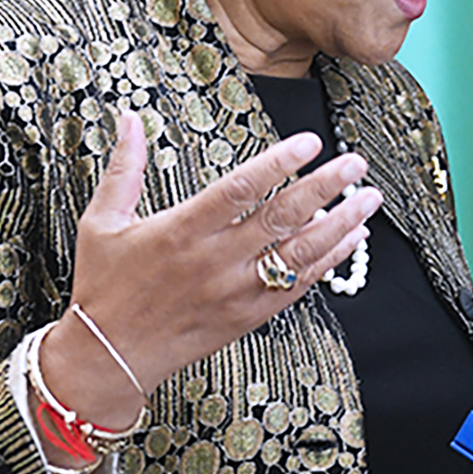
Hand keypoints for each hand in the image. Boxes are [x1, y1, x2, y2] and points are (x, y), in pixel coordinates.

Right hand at [41, 113, 378, 424]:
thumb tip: (128, 118)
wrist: (111, 355)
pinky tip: (351, 239)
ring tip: (369, 199)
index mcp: (180, 231)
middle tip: (356, 164)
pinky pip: (298, 285)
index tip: (310, 143)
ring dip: (340, 225)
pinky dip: (328, 261)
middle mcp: (214, 261)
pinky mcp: (248, 316)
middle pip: (281, 218)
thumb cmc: (105, 284)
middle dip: (325, 188)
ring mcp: (235, 291)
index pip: (240, 188)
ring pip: (299, 254)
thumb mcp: (103, 221)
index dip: (278, 163)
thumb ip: (124, 168)